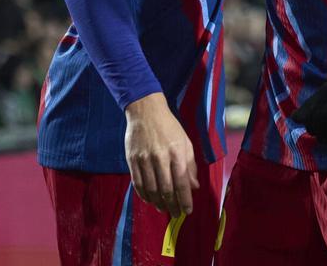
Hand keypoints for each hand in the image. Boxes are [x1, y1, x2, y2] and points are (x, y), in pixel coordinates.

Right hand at [124, 92, 198, 216]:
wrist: (145, 111)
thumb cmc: (169, 127)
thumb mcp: (185, 142)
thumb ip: (190, 165)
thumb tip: (194, 187)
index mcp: (176, 152)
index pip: (181, 182)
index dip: (185, 200)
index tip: (188, 210)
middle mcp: (160, 157)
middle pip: (166, 189)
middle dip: (172, 206)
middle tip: (176, 214)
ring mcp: (144, 159)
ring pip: (151, 189)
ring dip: (158, 203)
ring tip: (164, 209)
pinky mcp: (132, 160)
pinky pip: (138, 183)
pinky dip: (144, 195)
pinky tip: (150, 200)